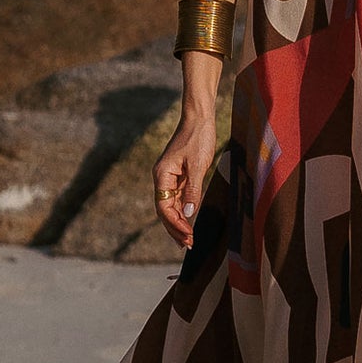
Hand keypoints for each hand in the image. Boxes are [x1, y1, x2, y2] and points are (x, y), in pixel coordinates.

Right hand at [152, 108, 218, 249]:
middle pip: (164, 210)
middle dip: (175, 228)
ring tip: (188, 240)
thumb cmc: (198, 138)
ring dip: (178, 223)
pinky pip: (178, 199)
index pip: (163, 207)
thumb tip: (188, 214)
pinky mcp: (180, 176)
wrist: (200, 118)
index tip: (187, 236)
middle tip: (189, 245)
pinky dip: (183, 212)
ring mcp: (170, 177)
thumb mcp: (198, 164)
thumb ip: (192, 190)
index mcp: (162, 175)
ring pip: (171, 206)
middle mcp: (162, 178)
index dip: (174, 224)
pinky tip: (188, 223)